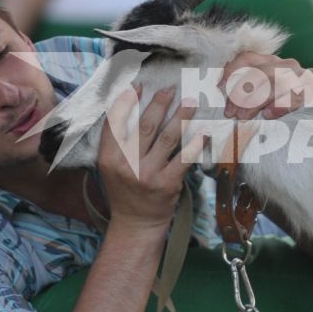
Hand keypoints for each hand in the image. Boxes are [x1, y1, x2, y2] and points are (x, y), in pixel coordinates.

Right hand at [98, 86, 201, 227]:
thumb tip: (131, 108)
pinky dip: (194, 144)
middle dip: (158, 103)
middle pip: (145, 126)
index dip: (126, 102)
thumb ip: (117, 143)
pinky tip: (203, 133)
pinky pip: (184, 159)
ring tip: (189, 102)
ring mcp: (148, 175)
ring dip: (180, 117)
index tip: (138, 86)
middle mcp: (127, 165)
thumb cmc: (125, 192)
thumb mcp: (111, 168)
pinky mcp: (167, 184)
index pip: (116, 123)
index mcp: (109, 159)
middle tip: (169, 89)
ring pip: (167, 138)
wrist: (136, 224)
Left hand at [222, 52, 312, 119]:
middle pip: (258, 74)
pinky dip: (278, 106)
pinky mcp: (309, 90)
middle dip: (241, 94)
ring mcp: (298, 76)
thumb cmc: (285, 99)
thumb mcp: (264, 89)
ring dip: (255, 102)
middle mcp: (284, 64)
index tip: (219, 88)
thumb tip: (221, 89)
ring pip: (273, 84)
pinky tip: (267, 115)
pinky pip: (292, 96)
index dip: (231, 71)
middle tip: (231, 112)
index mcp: (270, 60)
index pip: (247, 58)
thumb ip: (246, 86)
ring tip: (244, 117)